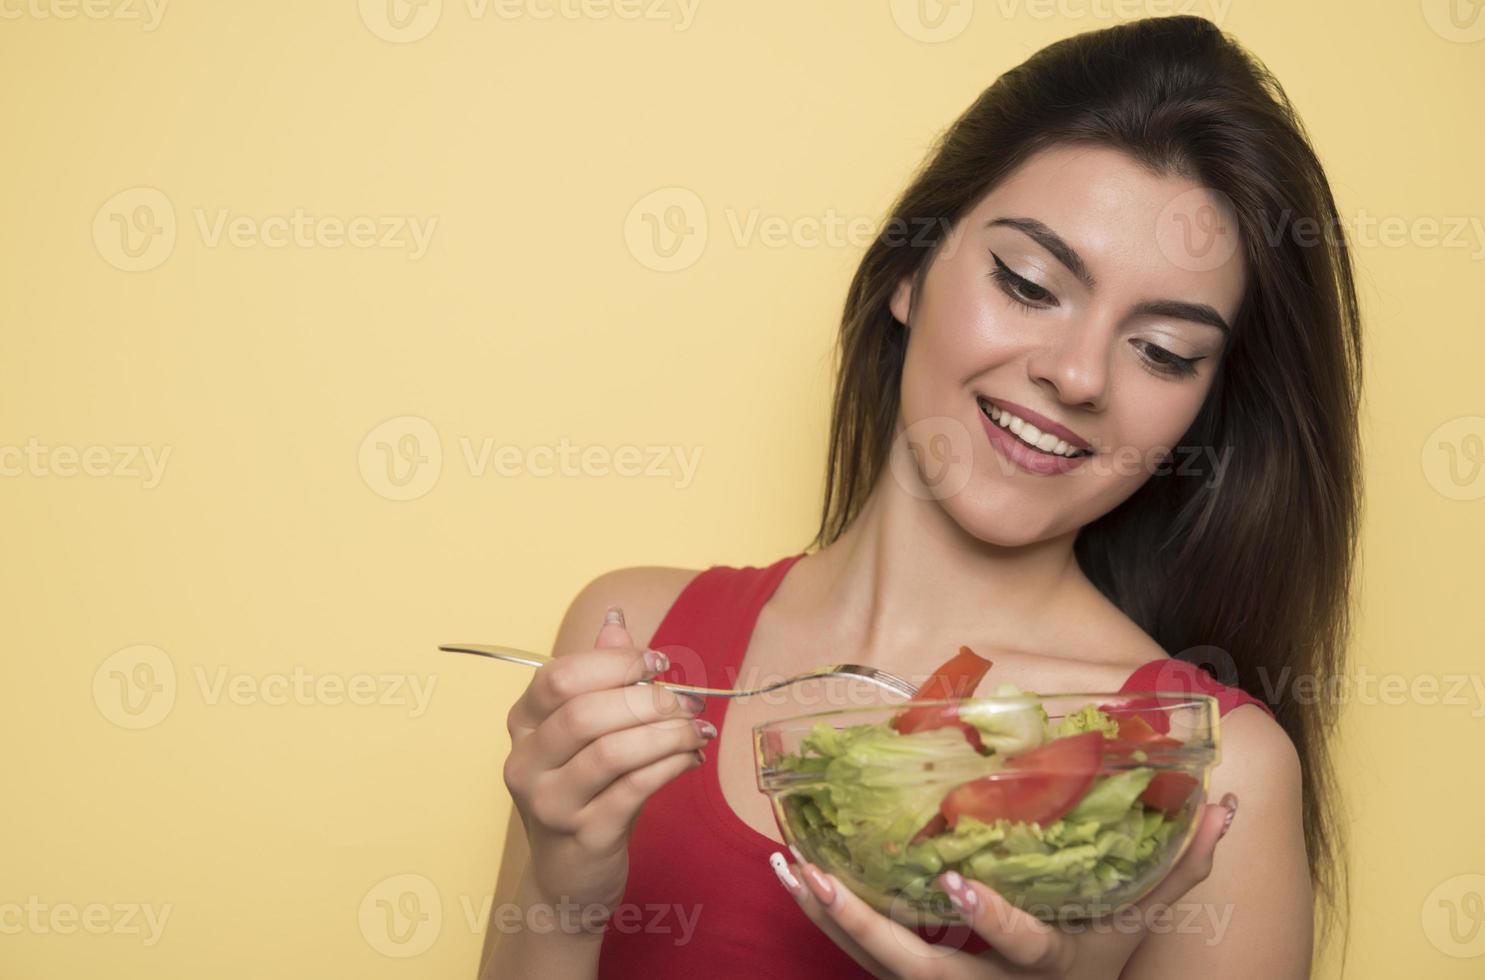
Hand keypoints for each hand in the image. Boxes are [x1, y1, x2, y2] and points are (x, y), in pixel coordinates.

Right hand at [502, 608, 715, 919]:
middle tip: (690, 701)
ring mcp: (551, 804)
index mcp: (523, 725)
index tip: (659, 663)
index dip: (615, 663)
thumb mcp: (583, 735)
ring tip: (699, 730)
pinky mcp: (584, 837)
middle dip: (649, 699)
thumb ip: (598, 677)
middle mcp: (526, 763)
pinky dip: (671, 766)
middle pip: (585, 713)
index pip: (559, 677)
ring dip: (667, 733)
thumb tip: (616, 621)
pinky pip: (634, 789)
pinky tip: (691, 757)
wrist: (568, 879)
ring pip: (612, 752)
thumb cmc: (582, 793)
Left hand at [771, 794, 1238, 978]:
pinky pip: (864, 955)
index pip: (1023, 952)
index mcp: (1050, 966)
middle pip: (918, 968)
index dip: (991, 921)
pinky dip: (828, 917)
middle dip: (864, 924)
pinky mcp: (917, 979)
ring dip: (827, 915)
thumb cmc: (1106, 957)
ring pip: (876, 964)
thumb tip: (1224, 800)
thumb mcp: (1144, 917)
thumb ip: (1182, 863)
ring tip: (786, 864)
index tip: (956, 883)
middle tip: (816, 874)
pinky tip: (796, 875)